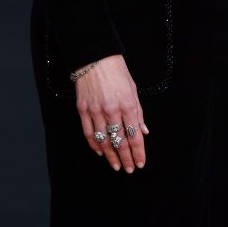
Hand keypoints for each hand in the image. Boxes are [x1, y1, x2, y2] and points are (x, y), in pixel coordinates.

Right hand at [75, 54, 148, 172]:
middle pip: (120, 141)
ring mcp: (96, 111)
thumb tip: (144, 131)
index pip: (134, 135)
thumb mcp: (133, 89)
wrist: (95, 57)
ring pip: (104, 141)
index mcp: (127, 104)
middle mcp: (112, 110)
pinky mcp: (83, 110)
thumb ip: (138, 112)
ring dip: (111, 156)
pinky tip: (100, 152)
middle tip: (129, 169)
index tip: (140, 163)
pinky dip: (95, 145)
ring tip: (116, 165)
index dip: (138, 152)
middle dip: (126, 158)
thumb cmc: (117, 71)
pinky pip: (89, 133)